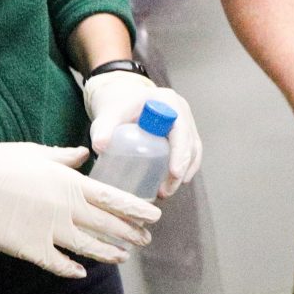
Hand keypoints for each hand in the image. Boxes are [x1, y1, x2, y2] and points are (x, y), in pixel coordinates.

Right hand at [0, 128, 157, 277]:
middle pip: (108, 226)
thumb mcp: (36, 152)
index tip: (155, 216)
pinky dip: (71, 269)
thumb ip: (65, 158)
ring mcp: (49, 230)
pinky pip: (57, 263)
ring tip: (123, 257)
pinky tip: (81, 273)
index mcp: (70, 183)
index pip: (114, 199)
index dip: (137, 209)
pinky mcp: (29, 248)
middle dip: (131, 233)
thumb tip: (84, 153)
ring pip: (89, 247)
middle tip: (145, 239)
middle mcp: (66, 208)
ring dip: (109, 253)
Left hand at [81, 69, 202, 198]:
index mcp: (167, 101)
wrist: (126, 101)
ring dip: (183, 173)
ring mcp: (186, 122)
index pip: (180, 129)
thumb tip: (99, 147)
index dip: (180, 151)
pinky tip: (172, 184)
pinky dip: (185, 169)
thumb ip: (104, 128)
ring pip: (193, 150)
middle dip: (181, 169)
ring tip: (166, 192)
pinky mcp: (184, 133)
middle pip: (189, 143)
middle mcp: (181, 111)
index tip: (174, 172)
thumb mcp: (111, 115)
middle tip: (165, 191)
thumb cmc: (119, 108)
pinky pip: (191, 152)